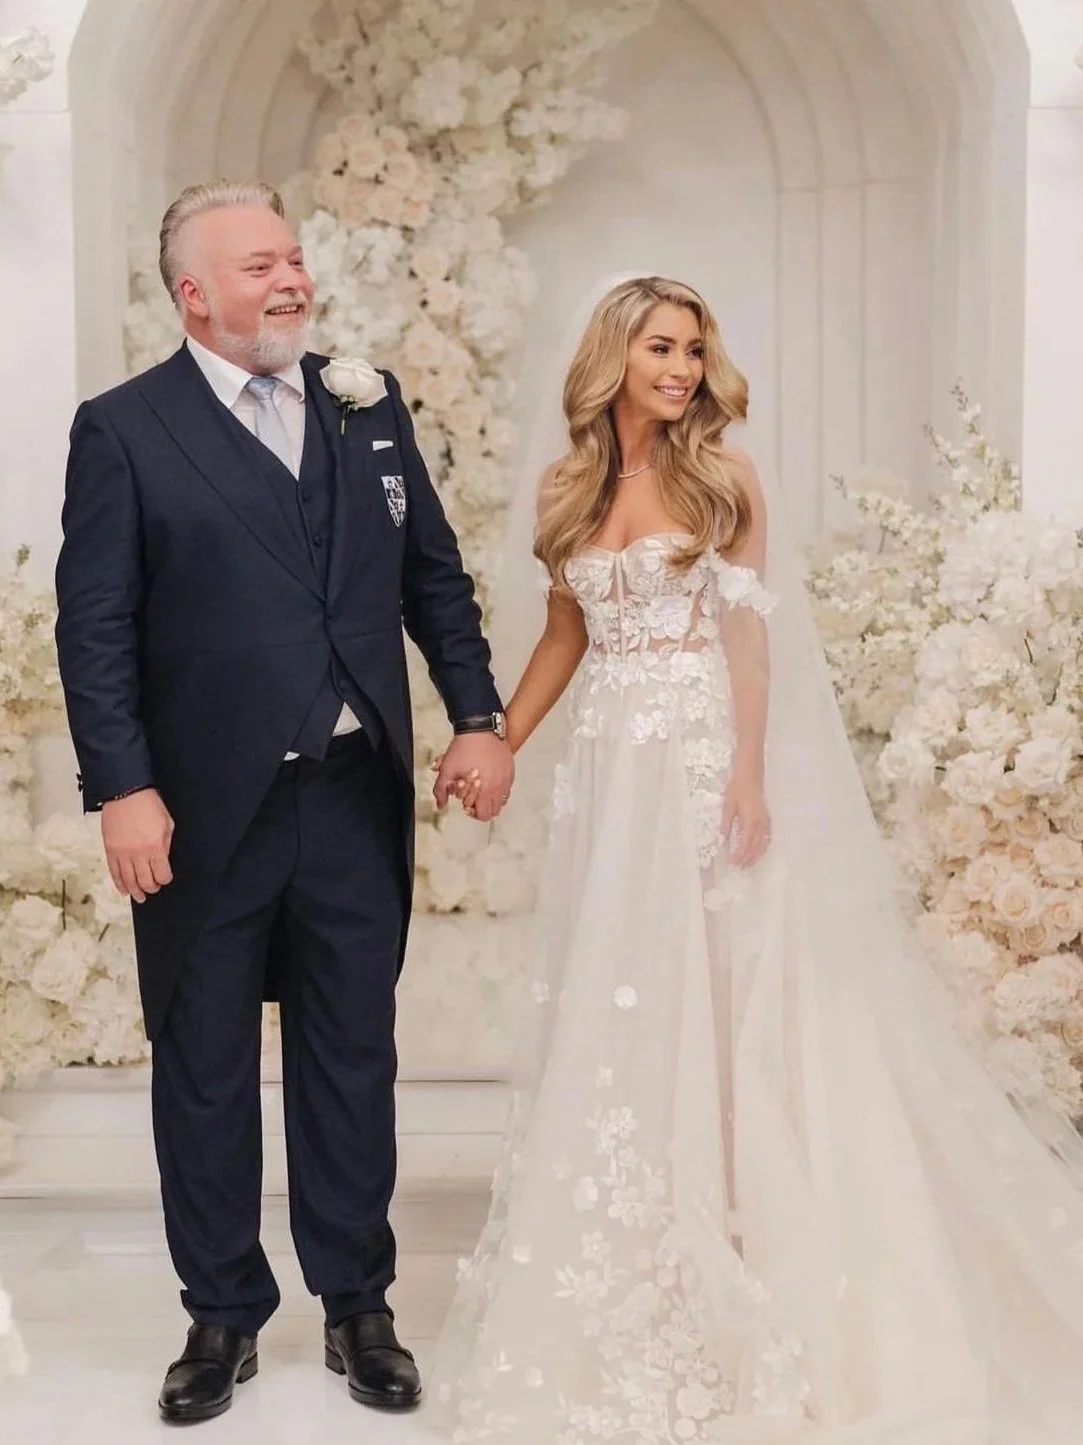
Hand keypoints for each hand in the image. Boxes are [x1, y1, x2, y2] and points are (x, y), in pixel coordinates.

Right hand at [101, 788, 174, 902]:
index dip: (165, 879)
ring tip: (139, 896)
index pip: (162, 874)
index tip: (165, 878)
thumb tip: (163, 859)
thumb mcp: (167, 824)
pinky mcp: (110, 850)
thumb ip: (166, 844)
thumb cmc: (148, 804)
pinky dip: (119, 883)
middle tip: (153, 889)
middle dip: (151, 888)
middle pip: (145, 881)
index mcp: (155, 847)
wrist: (125, 792)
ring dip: (135, 891)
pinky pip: (114, 872)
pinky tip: (123, 890)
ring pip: (128, 880)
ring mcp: (122, 853)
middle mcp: (138, 853)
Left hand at [433, 733, 513, 822]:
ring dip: (490, 799)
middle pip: (494, 811)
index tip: (466, 804)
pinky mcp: (510, 770)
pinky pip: (507, 787)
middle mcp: (499, 787)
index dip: (473, 812)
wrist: (479, 729)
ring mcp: (506, 779)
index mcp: (485, 790)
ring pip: (502, 800)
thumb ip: (441, 791)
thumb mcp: (447, 770)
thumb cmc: (466, 748)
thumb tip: (441, 804)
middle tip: (472, 798)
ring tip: (480, 790)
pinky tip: (488, 779)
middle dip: (482, 807)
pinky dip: (498, 789)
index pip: (484, 815)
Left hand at [722, 771, 770, 868]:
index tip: (733, 862)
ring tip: (748, 865)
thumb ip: (726, 823)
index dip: (740, 854)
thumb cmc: (737, 789)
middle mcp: (760, 823)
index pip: (745, 842)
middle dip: (748, 858)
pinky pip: (767, 838)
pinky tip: (758, 853)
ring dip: (756, 856)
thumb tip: (722, 838)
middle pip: (755, 846)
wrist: (750, 776)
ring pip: (763, 844)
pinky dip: (763, 848)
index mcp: (750, 819)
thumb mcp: (728, 805)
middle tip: (740, 868)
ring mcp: (766, 821)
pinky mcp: (767, 819)